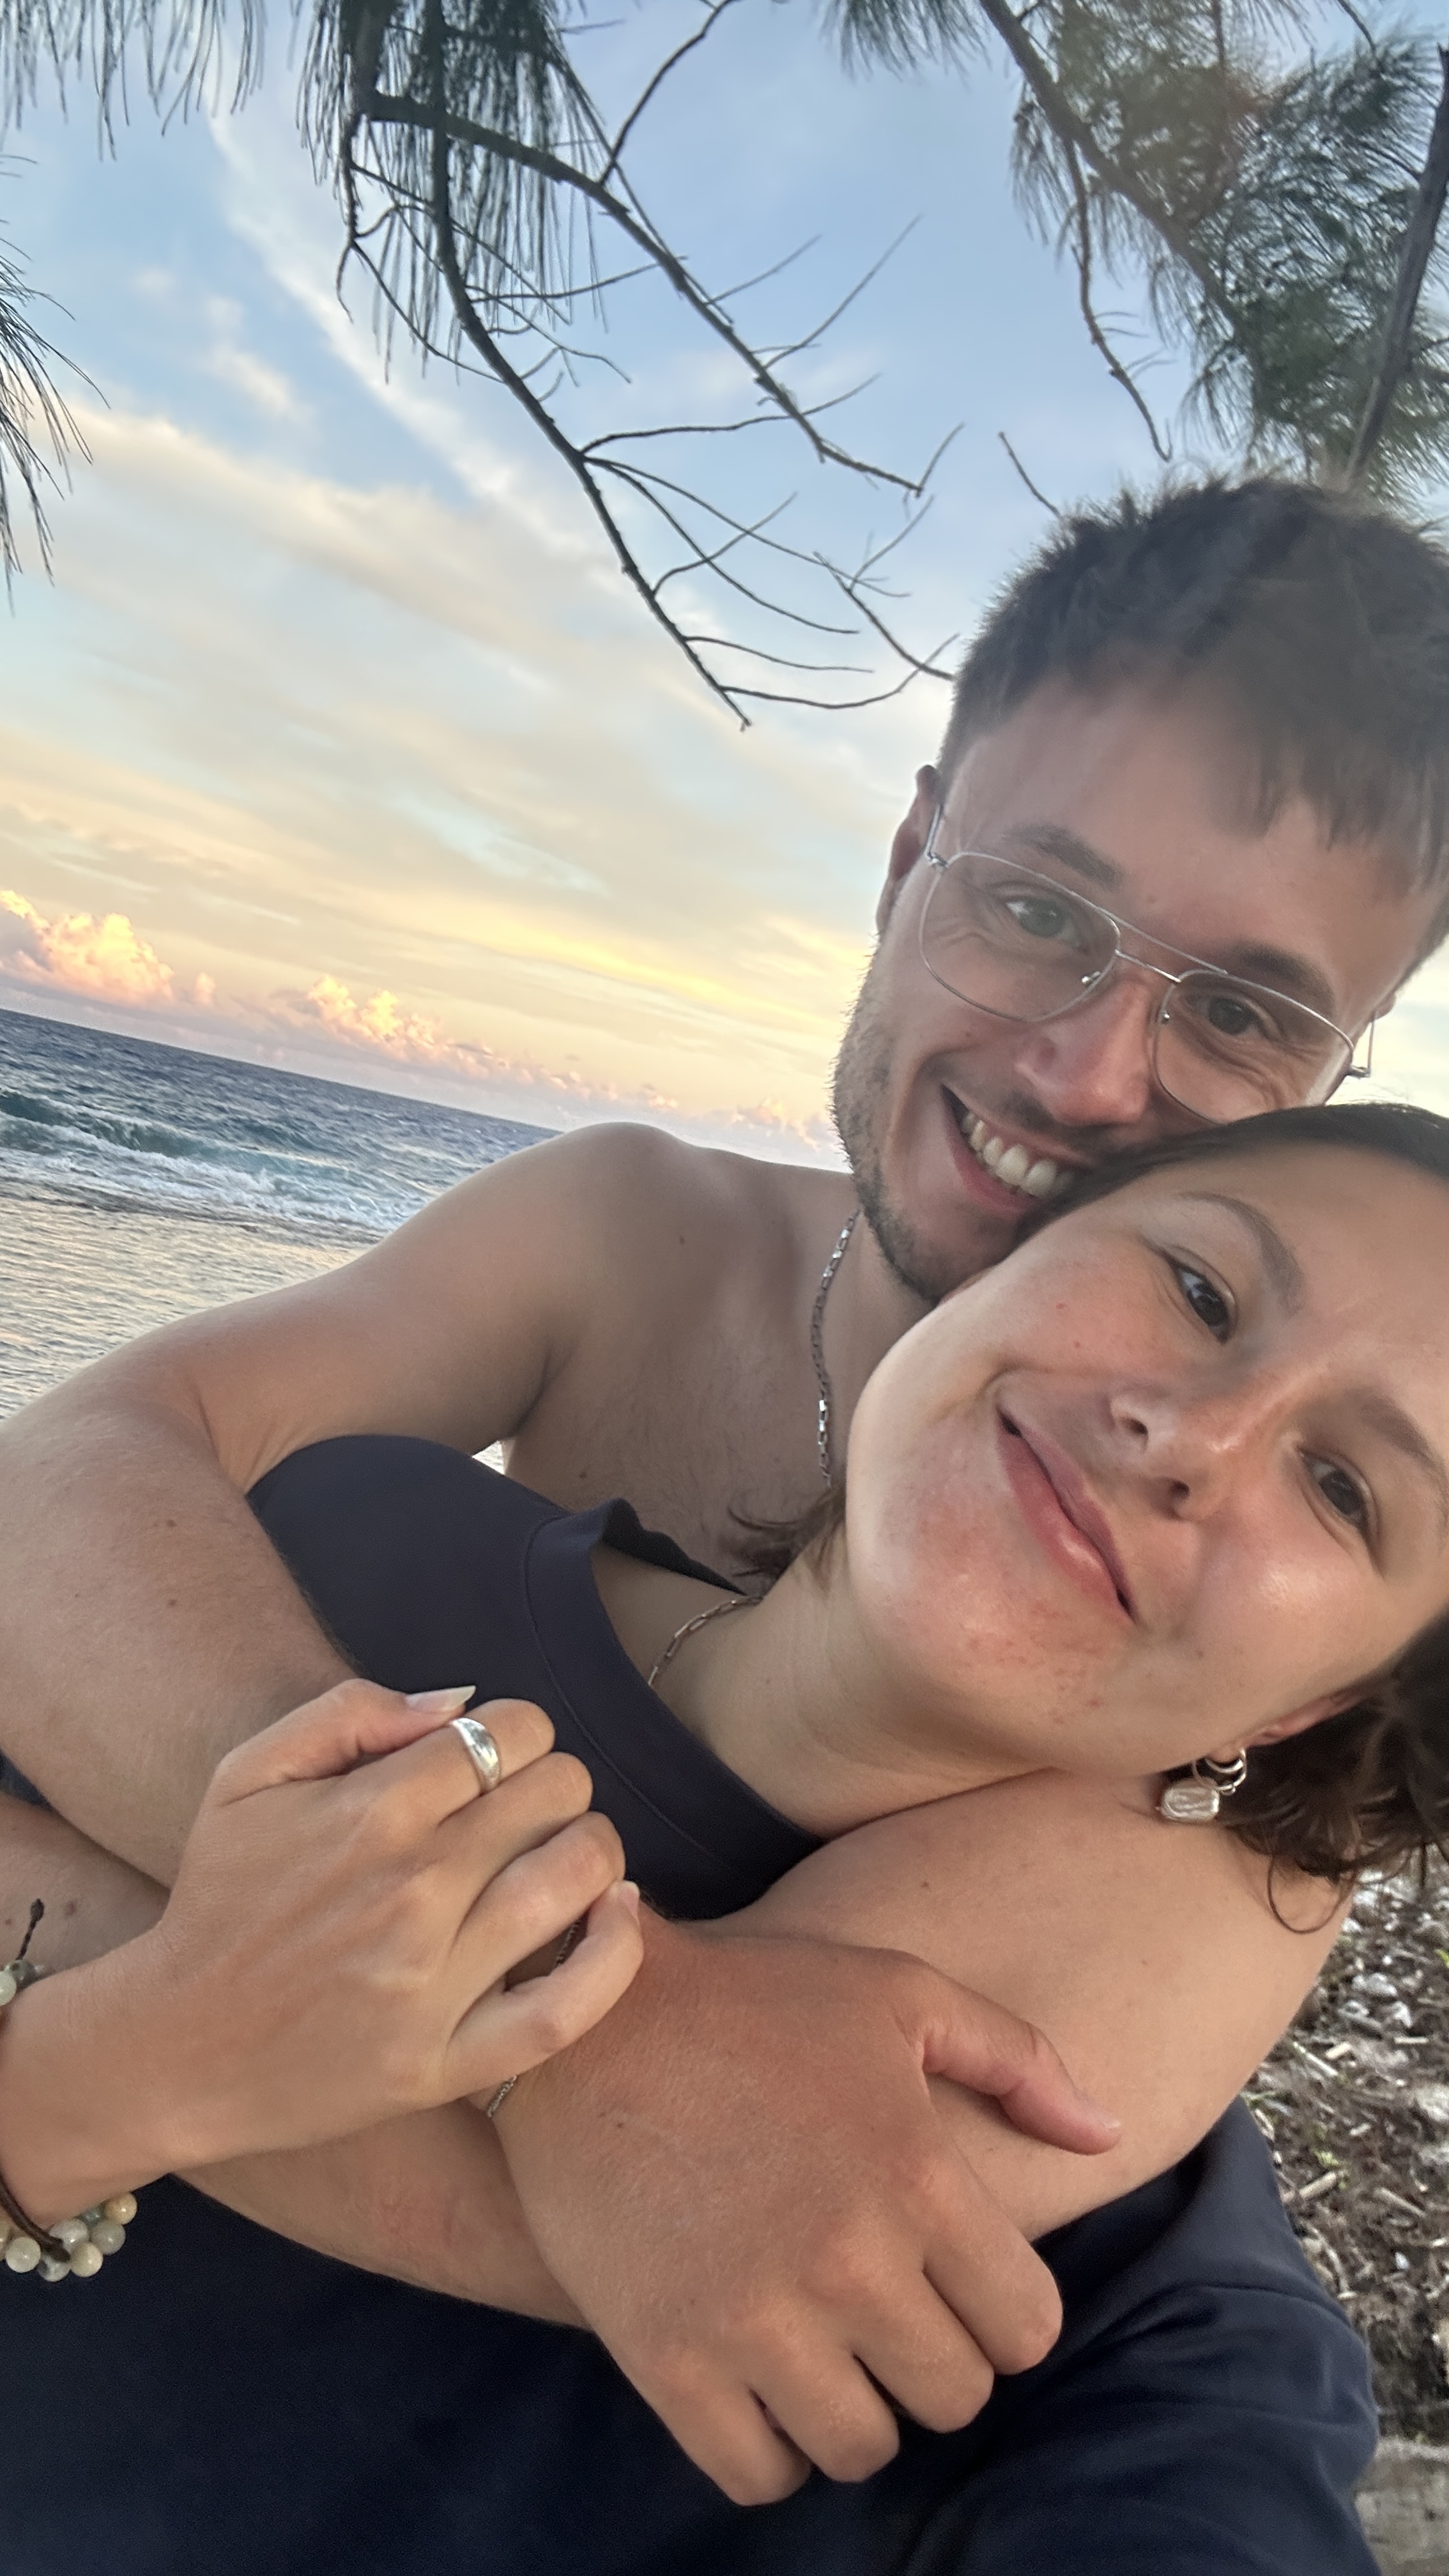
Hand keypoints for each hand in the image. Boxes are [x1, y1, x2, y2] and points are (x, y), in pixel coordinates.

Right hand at [8, 1683, 642, 2210]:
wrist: (176, 2046)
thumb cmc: (222, 1899)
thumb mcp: (249, 1775)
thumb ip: (351, 1711)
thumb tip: (459, 1701)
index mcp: (369, 1812)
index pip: (514, 1731)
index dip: (518, 1734)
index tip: (494, 1763)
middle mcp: (410, 1890)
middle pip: (559, 1792)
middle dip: (552, 1786)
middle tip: (521, 1814)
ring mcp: (433, 1983)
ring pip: (580, 1876)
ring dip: (591, 1850)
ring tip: (561, 1857)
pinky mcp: (446, 2065)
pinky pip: (568, 2007)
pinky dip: (615, 1952)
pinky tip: (615, 1913)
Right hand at [492, 1911, 1117, 2504]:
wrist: (581, 2017)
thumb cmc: (751, 1996)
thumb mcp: (898, 1990)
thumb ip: (1018, 2059)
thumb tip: (1108, 2135)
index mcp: (919, 2177)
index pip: (1026, 2329)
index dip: (1002, 2315)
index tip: (959, 2288)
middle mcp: (849, 2260)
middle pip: (951, 2398)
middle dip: (931, 2361)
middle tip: (886, 2314)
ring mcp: (755, 2319)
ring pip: (861, 2447)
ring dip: (854, 2410)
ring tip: (823, 2351)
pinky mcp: (667, 2358)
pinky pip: (757, 2474)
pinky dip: (768, 2448)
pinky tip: (757, 2384)